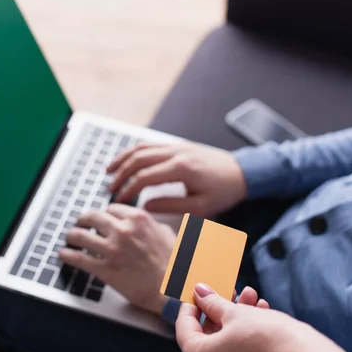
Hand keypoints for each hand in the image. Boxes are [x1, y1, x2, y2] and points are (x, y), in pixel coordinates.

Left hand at [59, 204, 174, 314]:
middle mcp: (123, 231)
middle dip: (83, 219)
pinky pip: (79, 259)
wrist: (173, 289)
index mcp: (138, 219)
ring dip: (72, 235)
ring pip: (81, 236)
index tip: (101, 217)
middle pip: (93, 217)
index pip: (111, 209)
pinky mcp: (105, 269)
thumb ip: (153, 226)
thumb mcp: (168, 235)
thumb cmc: (175, 265)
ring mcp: (112, 250)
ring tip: (69, 237)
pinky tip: (63, 254)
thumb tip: (148, 224)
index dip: (104, 214)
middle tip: (80, 222)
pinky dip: (68, 255)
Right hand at [107, 142, 246, 216]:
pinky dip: (135, 151)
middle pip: (138, 159)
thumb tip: (145, 206)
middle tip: (109, 188)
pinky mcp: (178, 145)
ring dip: (123, 158)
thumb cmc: (224, 192)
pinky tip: (127, 160)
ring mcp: (177, 146)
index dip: (128, 189)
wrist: (243, 173)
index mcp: (181, 169)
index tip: (118, 200)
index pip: (145, 177)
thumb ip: (170, 207)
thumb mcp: (200, 207)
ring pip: (142, 147)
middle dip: (121, 174)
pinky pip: (151, 144)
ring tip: (109, 171)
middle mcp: (176, 153)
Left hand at [176, 284, 351, 351]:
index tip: (198, 289)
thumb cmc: (268, 339)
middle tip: (228, 288)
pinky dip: (247, 329)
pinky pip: (240, 349)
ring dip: (237, 314)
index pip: (184, 326)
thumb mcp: (235, 313)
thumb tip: (200, 292)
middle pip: (206, 333)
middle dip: (220, 307)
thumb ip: (213, 303)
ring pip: (226, 338)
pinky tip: (262, 310)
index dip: (191, 303)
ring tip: (252, 295)